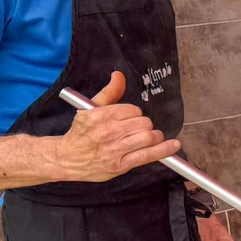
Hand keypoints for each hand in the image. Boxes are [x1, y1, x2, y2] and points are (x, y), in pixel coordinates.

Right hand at [53, 72, 179, 182]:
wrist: (66, 158)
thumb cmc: (81, 133)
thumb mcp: (90, 109)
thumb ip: (109, 93)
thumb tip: (119, 76)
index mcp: (100, 116)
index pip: (133, 110)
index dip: (135, 114)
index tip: (129, 119)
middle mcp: (107, 132)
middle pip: (144, 123)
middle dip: (145, 125)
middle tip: (138, 130)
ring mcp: (114, 150)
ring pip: (148, 137)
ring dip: (154, 137)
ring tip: (149, 137)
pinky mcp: (120, 165)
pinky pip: (148, 155)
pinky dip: (164, 150)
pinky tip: (174, 146)